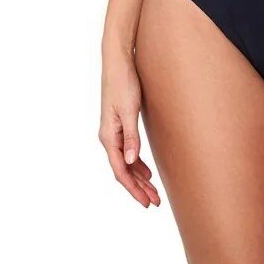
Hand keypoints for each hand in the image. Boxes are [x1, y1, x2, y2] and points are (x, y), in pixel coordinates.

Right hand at [99, 50, 160, 207]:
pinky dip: (136, 164)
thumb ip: (131, 136)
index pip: (120, 171)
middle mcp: (108, 137)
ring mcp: (113, 131)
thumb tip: (130, 162)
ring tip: (153, 191)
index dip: (133, 189)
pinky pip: (127, 151)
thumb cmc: (124, 83)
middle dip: (138, 188)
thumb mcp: (130, 110)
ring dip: (139, 177)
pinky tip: (146, 171)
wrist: (118, 61)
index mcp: (108, 136)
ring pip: (125, 162)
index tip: (146, 202)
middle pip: (123, 170)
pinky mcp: (120, 124)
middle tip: (155, 202)